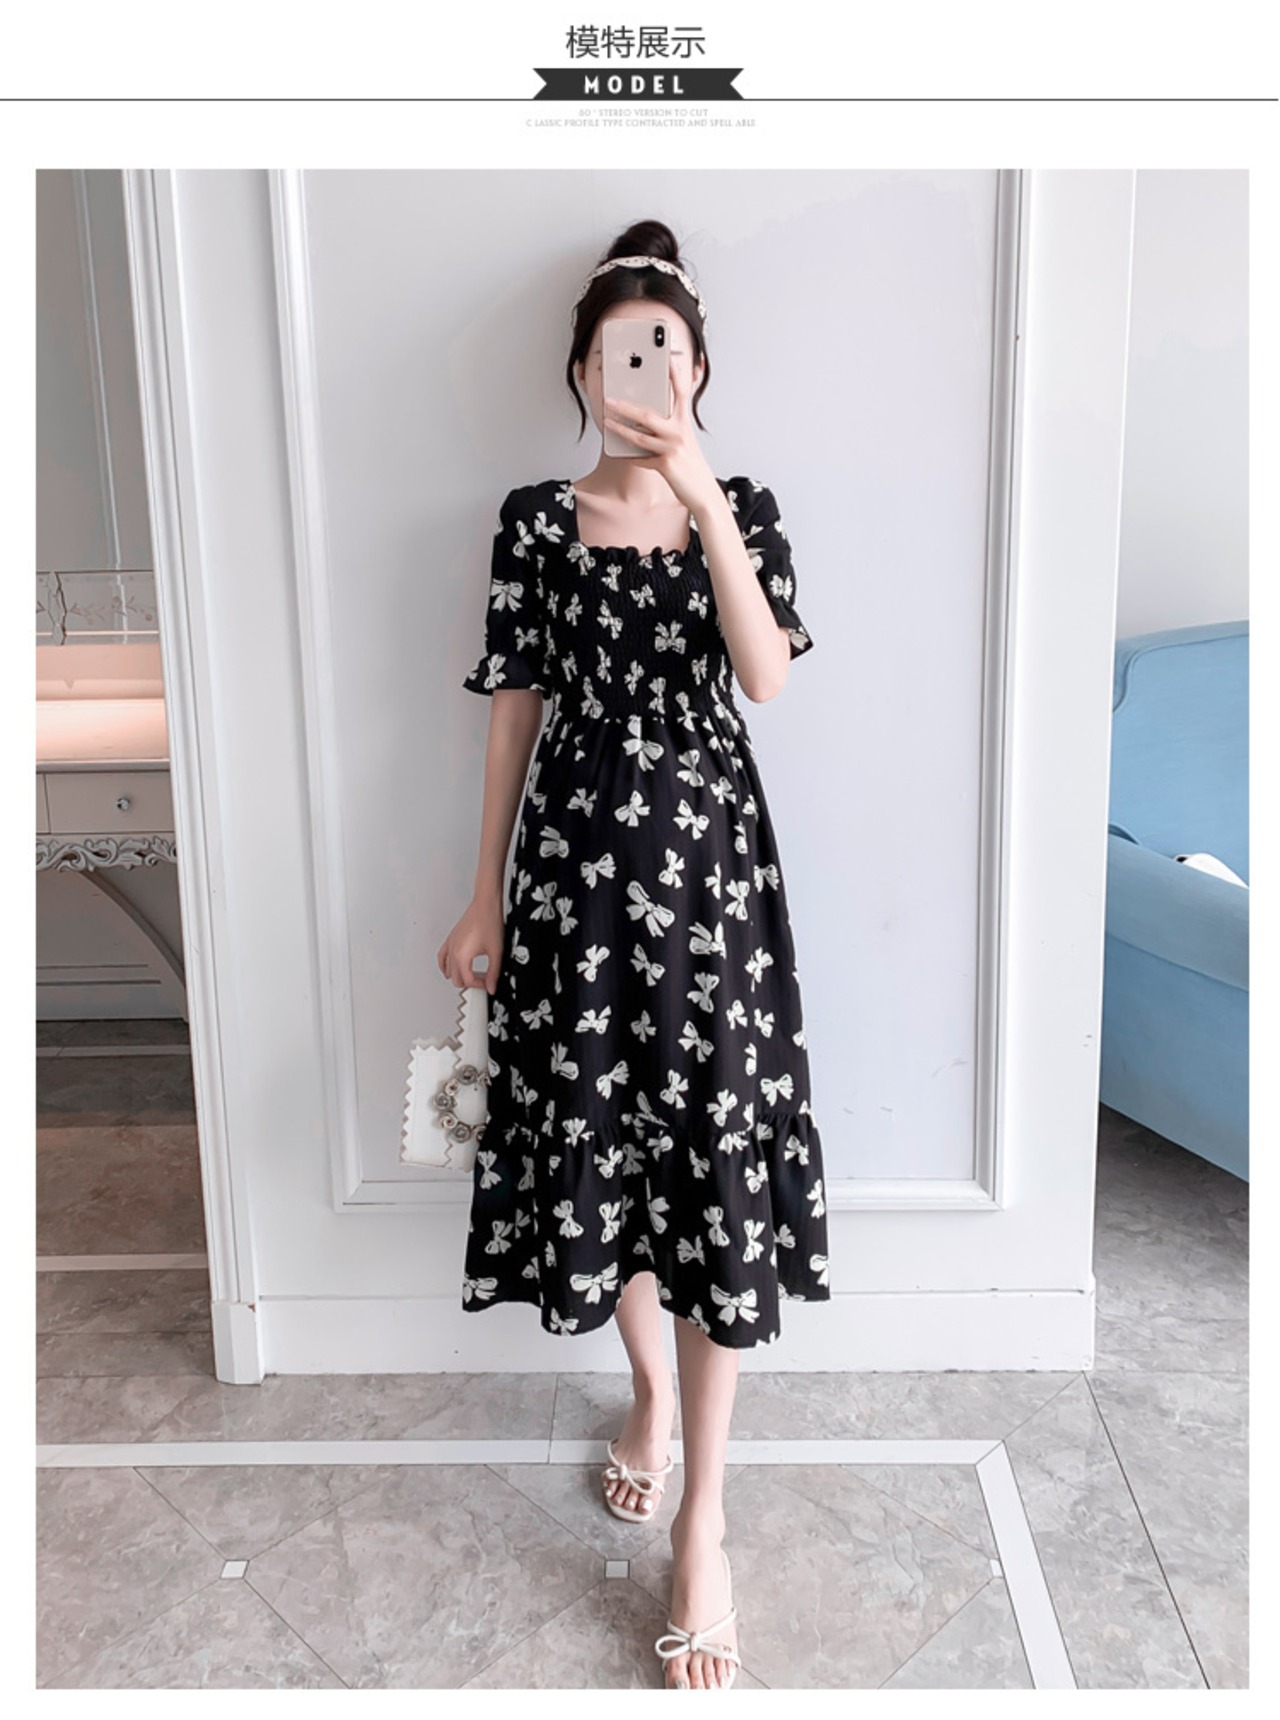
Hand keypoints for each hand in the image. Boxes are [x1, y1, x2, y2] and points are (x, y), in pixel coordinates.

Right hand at [437, 894, 502, 994]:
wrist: (485, 905)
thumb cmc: (489, 922)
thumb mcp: (496, 952)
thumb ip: (493, 973)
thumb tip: (492, 986)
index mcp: (462, 956)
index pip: (468, 981)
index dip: (480, 985)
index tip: (488, 983)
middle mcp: (452, 951)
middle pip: (456, 979)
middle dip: (469, 983)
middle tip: (481, 982)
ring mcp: (450, 945)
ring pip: (447, 970)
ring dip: (458, 976)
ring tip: (471, 976)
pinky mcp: (451, 939)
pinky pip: (442, 957)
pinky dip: (445, 966)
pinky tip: (451, 968)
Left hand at [602, 357, 717, 514]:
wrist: (703, 491)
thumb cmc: (691, 465)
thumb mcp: (684, 442)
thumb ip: (669, 429)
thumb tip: (644, 421)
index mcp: (684, 423)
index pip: (680, 393)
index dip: (673, 375)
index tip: (666, 359)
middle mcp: (678, 433)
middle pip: (647, 415)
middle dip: (625, 407)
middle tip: (609, 400)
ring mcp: (672, 449)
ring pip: (640, 436)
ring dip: (620, 429)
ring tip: (607, 422)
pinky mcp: (666, 465)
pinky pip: (641, 460)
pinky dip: (629, 458)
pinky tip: (619, 454)